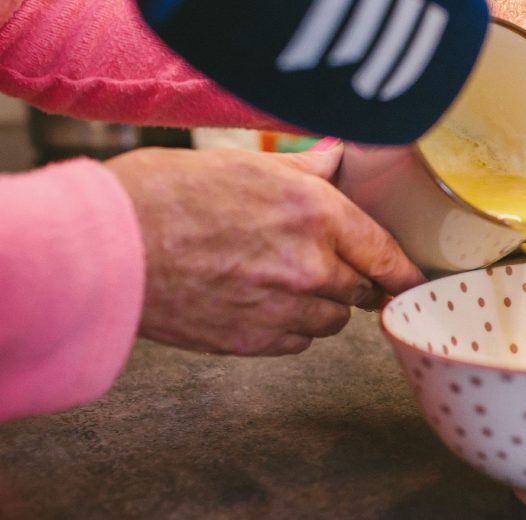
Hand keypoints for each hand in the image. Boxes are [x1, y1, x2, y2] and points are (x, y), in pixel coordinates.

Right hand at [106, 144, 424, 355]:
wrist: (107, 248)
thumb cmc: (167, 195)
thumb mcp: (245, 166)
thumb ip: (306, 172)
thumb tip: (338, 162)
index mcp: (316, 214)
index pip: (386, 254)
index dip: (402, 271)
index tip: (409, 280)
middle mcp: (310, 266)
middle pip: (360, 290)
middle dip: (350, 279)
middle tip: (323, 265)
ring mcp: (283, 310)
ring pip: (331, 322)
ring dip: (320, 306)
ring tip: (281, 282)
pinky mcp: (253, 343)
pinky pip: (296, 343)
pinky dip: (289, 329)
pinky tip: (259, 304)